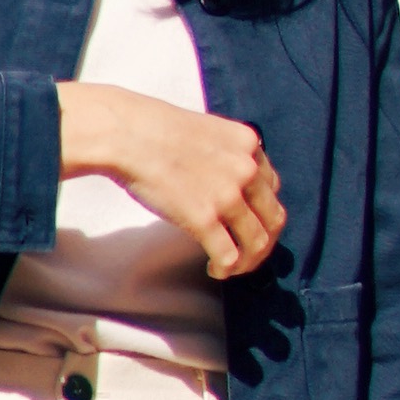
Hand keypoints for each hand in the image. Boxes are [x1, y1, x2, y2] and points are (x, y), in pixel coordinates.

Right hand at [59, 79, 284, 275]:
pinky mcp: (204, 220)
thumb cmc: (153, 129)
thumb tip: (223, 180)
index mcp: (248, 145)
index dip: (262, 209)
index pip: (272, 187)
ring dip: (248, 262)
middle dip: (264, 241)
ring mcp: (227, 196)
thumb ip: (225, 153)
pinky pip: (229, 256)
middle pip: (273, 218)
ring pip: (256, 242)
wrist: (127, 135)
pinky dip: (226, 270)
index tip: (249, 220)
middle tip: (248, 252)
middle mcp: (247, 170)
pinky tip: (215, 270)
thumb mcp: (206, 130)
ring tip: (232, 267)